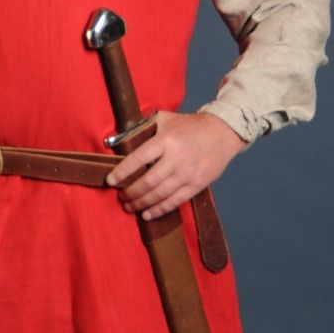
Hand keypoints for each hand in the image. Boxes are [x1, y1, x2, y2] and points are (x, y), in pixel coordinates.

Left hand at [105, 111, 246, 219]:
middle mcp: (176, 158)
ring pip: (159, 194)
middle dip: (131, 192)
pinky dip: (159, 210)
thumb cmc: (190, 126)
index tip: (110, 180)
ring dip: (141, 203)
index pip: (138, 158)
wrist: (223, 133)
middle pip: (148, 181)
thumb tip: (118, 138)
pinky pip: (175, 201)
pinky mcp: (197, 184)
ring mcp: (188, 173)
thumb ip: (144, 126)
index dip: (122, 172)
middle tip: (121, 196)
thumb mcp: (166, 119)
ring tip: (129, 206)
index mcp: (166, 140)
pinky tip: (147, 214)